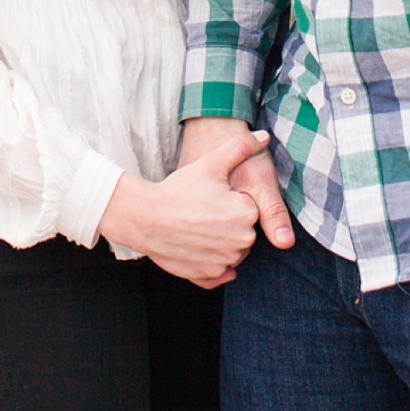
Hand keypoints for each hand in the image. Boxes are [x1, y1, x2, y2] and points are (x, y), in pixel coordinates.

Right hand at [97, 127, 266, 287]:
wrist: (145, 217)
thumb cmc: (178, 190)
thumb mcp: (210, 163)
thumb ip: (241, 147)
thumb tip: (265, 135)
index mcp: (247, 213)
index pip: (248, 207)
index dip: (229, 200)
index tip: (210, 195)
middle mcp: (242, 241)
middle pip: (242, 230)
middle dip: (227, 222)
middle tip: (201, 209)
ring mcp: (226, 261)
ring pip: (232, 250)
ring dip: (221, 241)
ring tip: (196, 225)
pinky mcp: (211, 275)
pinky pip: (220, 271)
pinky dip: (213, 262)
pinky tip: (198, 246)